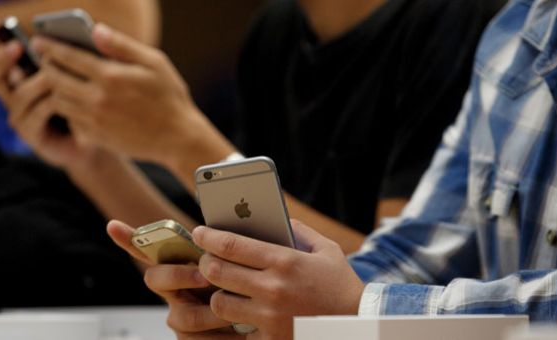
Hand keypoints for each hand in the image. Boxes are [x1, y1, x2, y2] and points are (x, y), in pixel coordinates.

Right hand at [0, 17, 103, 169]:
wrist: (93, 143)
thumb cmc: (84, 106)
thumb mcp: (72, 81)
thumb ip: (60, 64)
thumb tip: (55, 45)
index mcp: (19, 79)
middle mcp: (14, 97)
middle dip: (2, 59)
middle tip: (17, 47)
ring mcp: (20, 116)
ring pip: (19, 94)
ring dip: (38, 82)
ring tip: (53, 76)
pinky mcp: (32, 135)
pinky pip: (36, 115)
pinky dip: (50, 104)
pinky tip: (65, 100)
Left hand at [30, 24, 231, 171]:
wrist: (178, 138)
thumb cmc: (170, 97)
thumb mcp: (155, 63)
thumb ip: (123, 46)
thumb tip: (96, 31)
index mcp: (111, 76)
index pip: (69, 57)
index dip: (50, 47)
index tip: (39, 41)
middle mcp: (98, 98)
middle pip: (56, 79)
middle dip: (45, 67)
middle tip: (43, 61)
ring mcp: (95, 120)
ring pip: (58, 101)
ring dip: (52, 89)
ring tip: (54, 81)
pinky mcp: (96, 136)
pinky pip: (70, 120)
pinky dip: (66, 109)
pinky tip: (71, 102)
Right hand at [107, 220, 243, 338]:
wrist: (262, 319)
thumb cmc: (248, 285)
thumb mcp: (238, 263)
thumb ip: (227, 250)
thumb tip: (224, 232)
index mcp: (180, 266)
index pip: (149, 250)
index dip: (130, 239)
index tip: (113, 226)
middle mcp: (173, 292)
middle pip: (156, 279)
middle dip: (179, 275)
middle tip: (205, 276)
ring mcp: (179, 316)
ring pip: (183, 316)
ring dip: (212, 313)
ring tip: (236, 312)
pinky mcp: (190, 339)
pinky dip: (221, 337)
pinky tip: (238, 331)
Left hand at [192, 220, 364, 339]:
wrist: (358, 324)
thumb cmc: (340, 285)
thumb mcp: (325, 250)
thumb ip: (298, 230)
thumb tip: (274, 217)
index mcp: (285, 261)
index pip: (232, 245)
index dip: (208, 237)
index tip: (198, 232)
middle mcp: (273, 288)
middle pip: (217, 272)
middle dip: (205, 263)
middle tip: (205, 259)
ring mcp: (269, 317)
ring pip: (219, 303)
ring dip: (216, 294)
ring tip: (221, 288)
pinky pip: (234, 330)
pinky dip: (230, 321)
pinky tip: (234, 312)